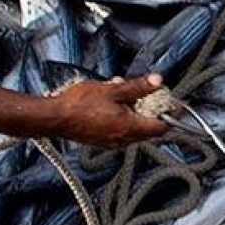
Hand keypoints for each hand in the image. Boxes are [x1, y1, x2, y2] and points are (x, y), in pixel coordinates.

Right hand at [50, 74, 169, 148]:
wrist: (53, 118)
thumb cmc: (78, 105)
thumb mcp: (113, 90)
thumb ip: (138, 87)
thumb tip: (157, 82)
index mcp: (130, 128)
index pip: (162, 128)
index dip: (170, 116)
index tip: (171, 104)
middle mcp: (124, 139)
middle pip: (149, 128)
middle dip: (151, 110)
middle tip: (149, 94)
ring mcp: (113, 142)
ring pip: (134, 128)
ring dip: (134, 111)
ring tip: (123, 93)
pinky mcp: (102, 141)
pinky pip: (120, 130)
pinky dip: (122, 117)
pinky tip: (111, 102)